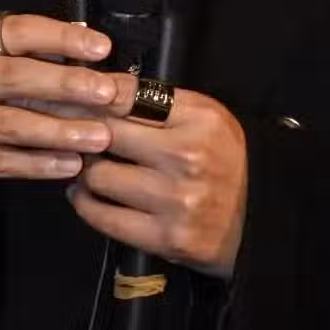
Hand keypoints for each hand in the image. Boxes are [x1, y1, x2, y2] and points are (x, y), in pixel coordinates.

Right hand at [0, 14, 117, 216]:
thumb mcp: (5, 80)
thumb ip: (51, 74)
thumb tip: (114, 80)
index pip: (16, 30)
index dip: (62, 37)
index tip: (102, 49)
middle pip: (11, 75)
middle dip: (65, 84)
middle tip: (108, 95)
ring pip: (7, 122)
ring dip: (59, 129)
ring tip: (98, 137)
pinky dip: (38, 163)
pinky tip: (69, 164)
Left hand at [66, 81, 246, 280]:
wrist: (262, 220)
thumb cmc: (227, 162)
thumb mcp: (208, 118)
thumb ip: (160, 104)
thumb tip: (103, 91)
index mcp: (199, 118)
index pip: (128, 95)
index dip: (91, 93)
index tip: (73, 96)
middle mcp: (187, 156)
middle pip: (106, 133)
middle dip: (79, 130)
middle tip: (66, 131)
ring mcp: (176, 200)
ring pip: (98, 176)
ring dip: (82, 170)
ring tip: (82, 165)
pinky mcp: (165, 238)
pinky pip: (105, 218)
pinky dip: (86, 203)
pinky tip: (86, 194)